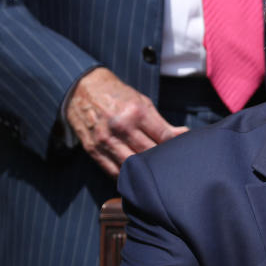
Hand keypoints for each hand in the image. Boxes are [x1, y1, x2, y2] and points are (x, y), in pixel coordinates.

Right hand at [66, 67, 188, 176]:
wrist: (81, 88)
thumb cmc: (116, 95)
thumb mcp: (142, 102)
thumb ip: (162, 122)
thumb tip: (184, 135)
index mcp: (136, 112)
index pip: (164, 137)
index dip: (176, 146)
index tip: (183, 151)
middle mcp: (121, 127)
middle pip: (150, 154)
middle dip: (163, 161)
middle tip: (171, 166)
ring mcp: (105, 140)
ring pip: (133, 166)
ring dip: (146, 173)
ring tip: (155, 175)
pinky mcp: (93, 150)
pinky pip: (113, 171)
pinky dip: (126, 177)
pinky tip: (136, 177)